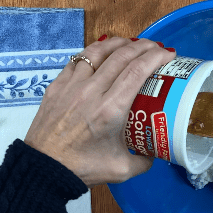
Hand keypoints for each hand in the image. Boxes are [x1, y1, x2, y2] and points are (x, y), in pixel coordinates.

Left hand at [24, 37, 175, 187]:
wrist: (44, 169)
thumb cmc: (82, 168)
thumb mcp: (122, 169)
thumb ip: (144, 161)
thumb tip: (155, 151)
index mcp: (110, 109)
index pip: (137, 71)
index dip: (155, 57)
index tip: (167, 54)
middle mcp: (91, 91)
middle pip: (121, 56)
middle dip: (142, 46)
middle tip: (155, 48)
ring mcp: (71, 86)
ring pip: (97, 52)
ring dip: (118, 43)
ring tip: (130, 44)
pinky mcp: (56, 86)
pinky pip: (77, 61)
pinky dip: (93, 53)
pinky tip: (101, 54)